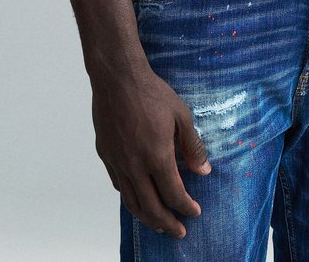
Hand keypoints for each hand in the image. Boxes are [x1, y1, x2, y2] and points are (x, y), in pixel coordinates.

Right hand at [91, 65, 210, 238]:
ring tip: (159, 224)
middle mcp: (135, 165)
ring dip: (147, 217)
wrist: (117, 77)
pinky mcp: (105, 154)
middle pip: (151, 207)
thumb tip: (203, 170)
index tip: (194, 212)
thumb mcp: (181, 114)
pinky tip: (138, 197)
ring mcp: (118, 162)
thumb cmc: (151, 92)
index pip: (173, 194)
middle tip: (179, 232)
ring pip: (131, 201)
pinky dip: (130, 197)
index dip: (185, 207)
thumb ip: (192, 145)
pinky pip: (118, 185)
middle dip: (167, 223)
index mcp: (156, 156)